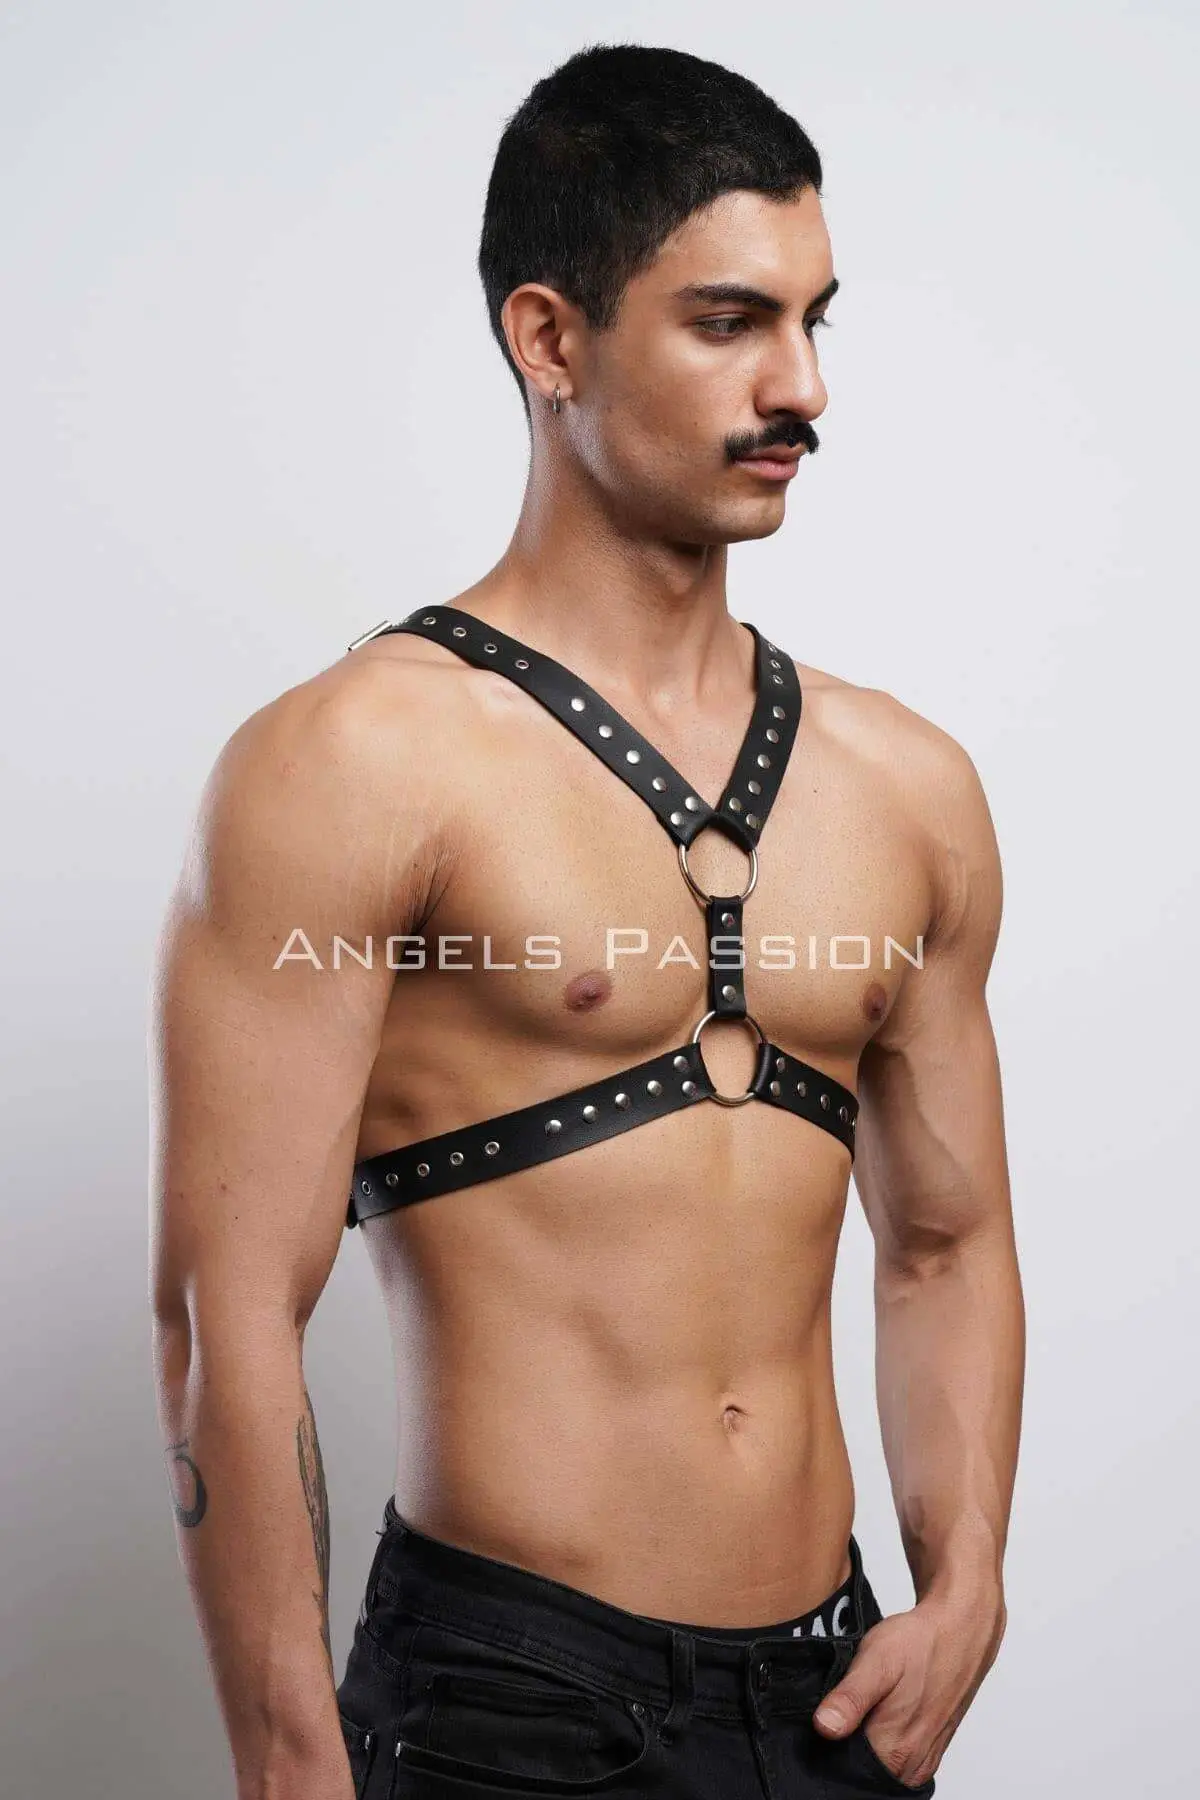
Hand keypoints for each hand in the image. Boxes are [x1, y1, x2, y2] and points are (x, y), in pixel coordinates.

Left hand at [811, 1587, 1006, 1787]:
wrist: (958, 1632)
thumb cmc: (919, 1644)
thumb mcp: (875, 1662)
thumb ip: (850, 1699)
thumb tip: (824, 1727)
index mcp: (894, 1751)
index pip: (841, 1769)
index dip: (827, 1743)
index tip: (831, 1714)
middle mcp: (911, 1766)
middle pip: (859, 1771)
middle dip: (847, 1741)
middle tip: (852, 1702)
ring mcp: (923, 1761)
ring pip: (878, 1767)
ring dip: (866, 1740)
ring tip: (870, 1704)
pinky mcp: (930, 1752)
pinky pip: (896, 1762)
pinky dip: (884, 1742)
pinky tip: (884, 1712)